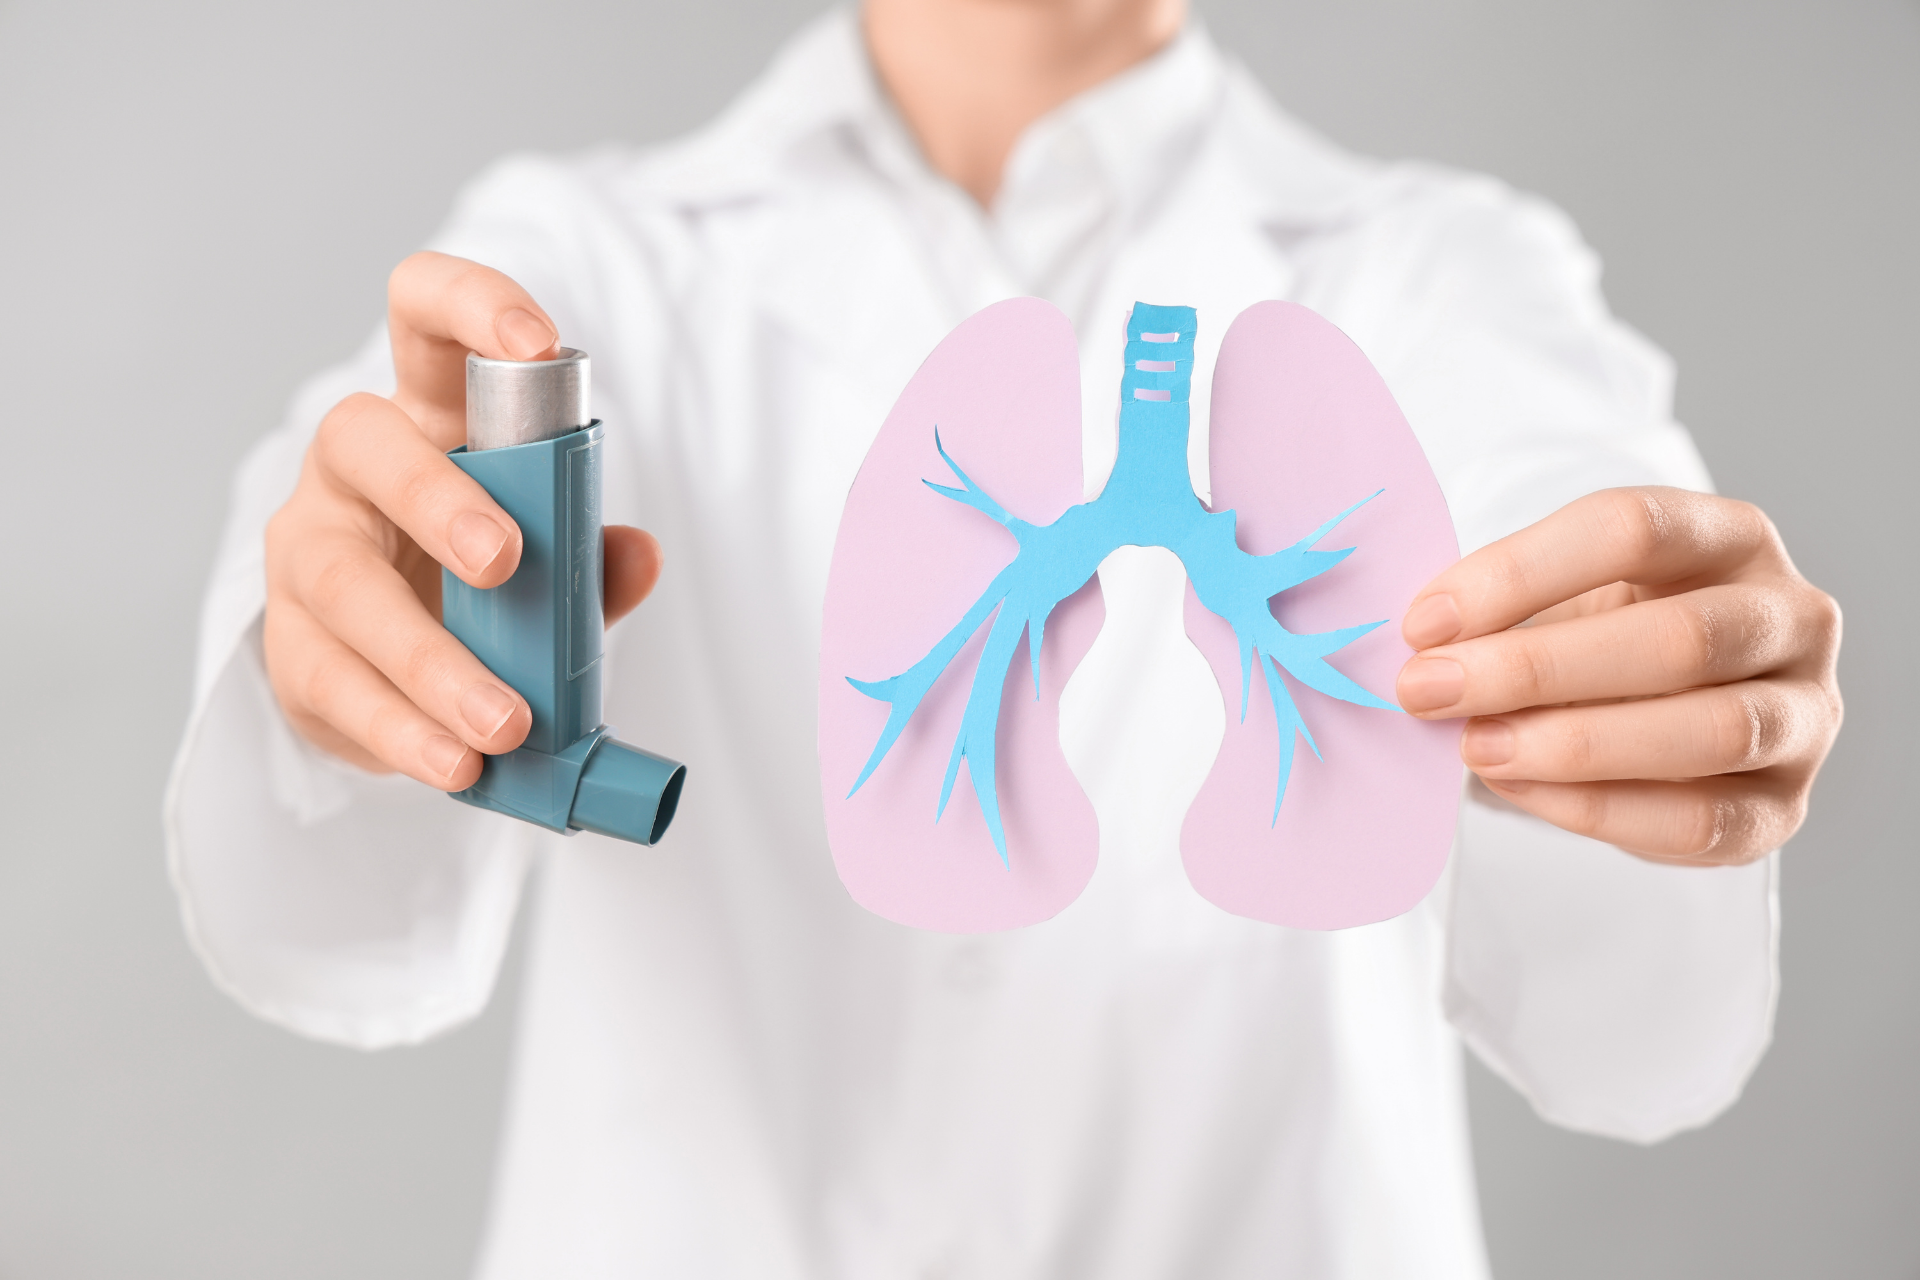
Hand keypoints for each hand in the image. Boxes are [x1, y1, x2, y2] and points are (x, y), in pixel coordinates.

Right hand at [263, 252, 662, 789]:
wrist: (402, 666)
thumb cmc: (485, 579)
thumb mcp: (551, 558)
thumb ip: (591, 556)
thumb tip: (638, 555)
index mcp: (428, 413)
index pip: (422, 317)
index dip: (470, 306)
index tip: (537, 344)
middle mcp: (353, 467)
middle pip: (362, 442)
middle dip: (435, 498)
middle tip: (505, 564)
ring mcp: (308, 551)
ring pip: (341, 583)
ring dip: (428, 658)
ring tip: (503, 722)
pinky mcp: (292, 645)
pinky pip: (333, 683)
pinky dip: (401, 730)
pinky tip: (455, 765)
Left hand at [1396, 487, 1841, 864]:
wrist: (1663, 712)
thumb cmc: (1599, 636)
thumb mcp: (1561, 596)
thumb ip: (1503, 611)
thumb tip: (1422, 644)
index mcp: (1731, 536)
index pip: (1634, 528)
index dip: (1519, 573)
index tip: (1423, 621)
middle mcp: (1791, 617)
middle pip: (1679, 637)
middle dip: (1535, 669)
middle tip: (1429, 689)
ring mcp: (1804, 715)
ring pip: (1709, 731)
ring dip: (1573, 745)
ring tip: (1475, 747)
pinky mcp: (1784, 808)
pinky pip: (1700, 820)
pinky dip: (1599, 809)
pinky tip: (1521, 788)